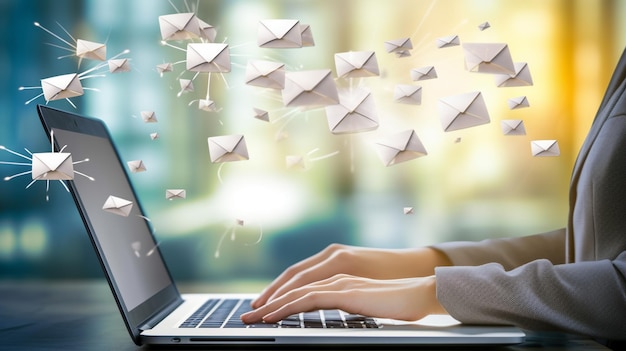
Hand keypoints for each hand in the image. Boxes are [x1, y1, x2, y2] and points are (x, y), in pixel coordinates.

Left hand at [251, 244, 450, 308]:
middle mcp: (334, 272)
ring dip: (270, 305)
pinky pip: (307, 299)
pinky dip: (286, 307)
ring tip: (252, 317)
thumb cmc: (399, 299)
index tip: (263, 308)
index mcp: (338, 275)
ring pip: (295, 291)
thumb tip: (339, 310)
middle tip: (247, 313)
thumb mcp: (367, 301)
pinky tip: (273, 316)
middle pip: (292, 285)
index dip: (279, 295)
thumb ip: (349, 302)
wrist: (420, 291)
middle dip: (267, 299)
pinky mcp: (342, 291)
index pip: (301, 283)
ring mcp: (337, 279)